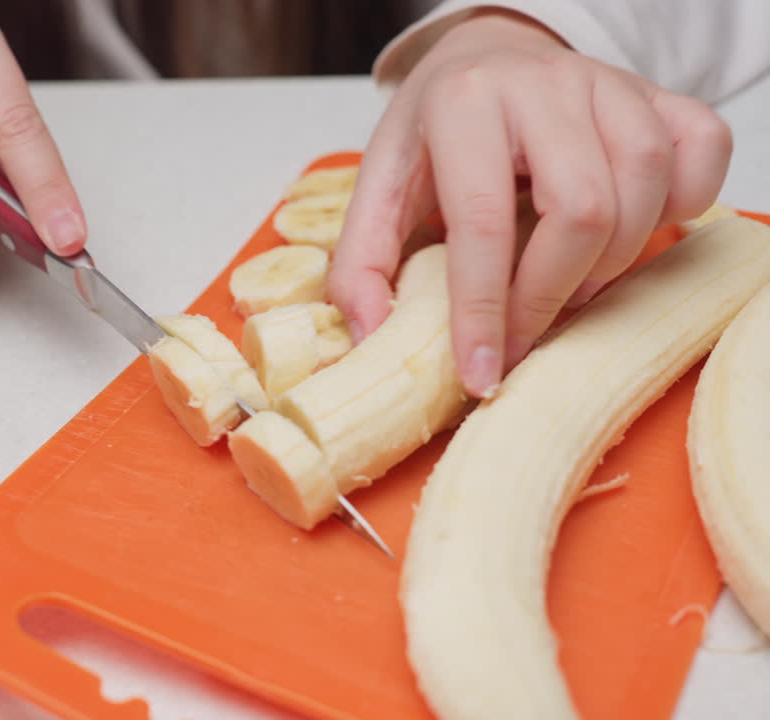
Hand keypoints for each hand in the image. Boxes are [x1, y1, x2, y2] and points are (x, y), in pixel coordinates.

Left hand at [331, 9, 731, 396]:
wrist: (487, 56)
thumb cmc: (436, 131)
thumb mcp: (380, 185)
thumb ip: (361, 262)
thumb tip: (371, 336)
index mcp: (463, 105)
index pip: (485, 220)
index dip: (484, 308)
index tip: (482, 372)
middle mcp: (544, 86)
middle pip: (584, 211)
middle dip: (553, 293)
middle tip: (524, 327)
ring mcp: (612, 85)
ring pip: (645, 189)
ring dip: (611, 263)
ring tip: (566, 284)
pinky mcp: (660, 95)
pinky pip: (702, 153)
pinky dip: (683, 206)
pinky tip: (632, 230)